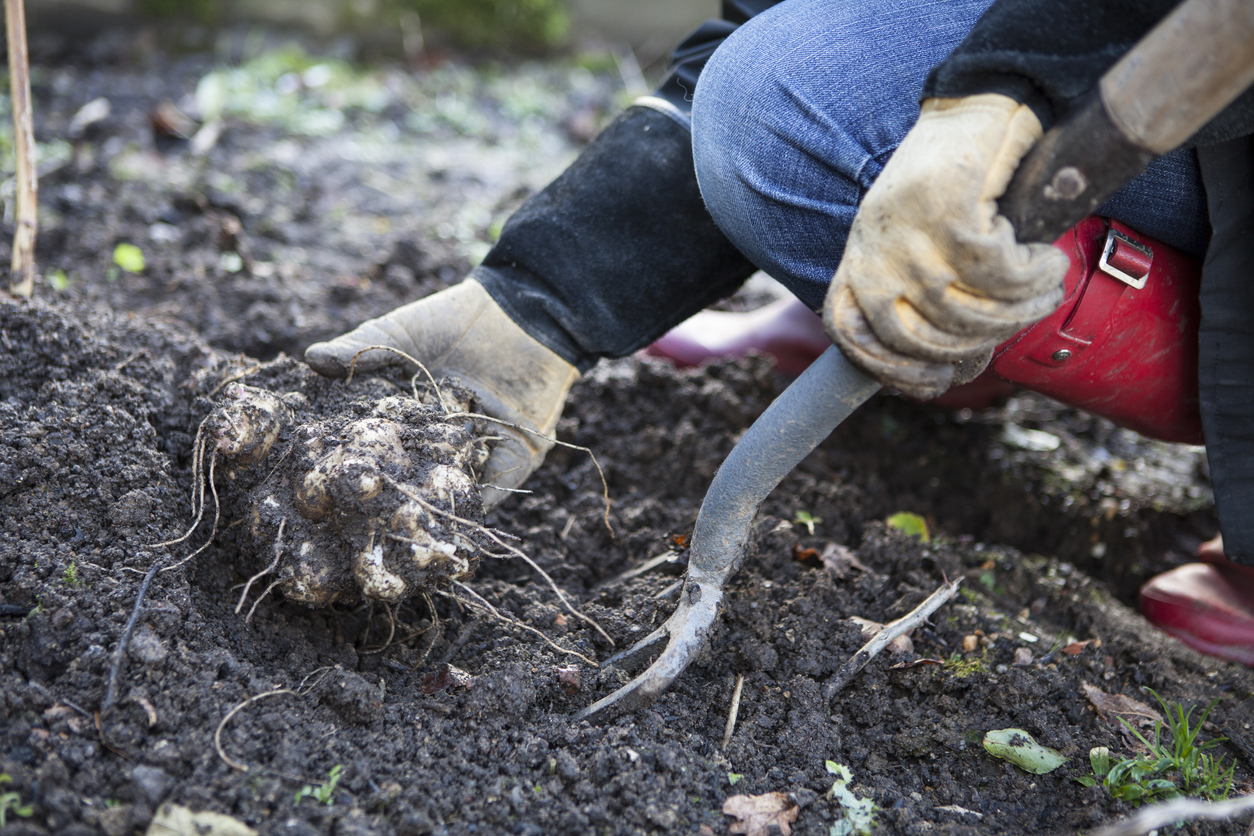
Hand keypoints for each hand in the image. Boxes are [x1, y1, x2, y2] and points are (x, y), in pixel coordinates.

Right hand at [305, 280, 578, 506]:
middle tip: (355, 514)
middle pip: (409, 477)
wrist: (522, 314)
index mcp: (408, 418)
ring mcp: (473, 457)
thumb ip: (359, 349)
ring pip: (446, 491)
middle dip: (388, 496)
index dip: (355, 463)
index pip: (378, 448)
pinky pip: (489, 493)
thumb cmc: (455, 320)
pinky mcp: (510, 464)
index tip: (324, 478)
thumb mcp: (399, 333)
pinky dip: (470, 505)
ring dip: (425, 507)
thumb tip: (308, 359)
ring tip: (394, 524)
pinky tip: (443, 515)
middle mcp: (437, 444)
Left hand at [824, 94, 1069, 398]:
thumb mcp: (910, 244)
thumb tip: (943, 369)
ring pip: (966, 312)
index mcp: (858, 263)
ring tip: (1044, 290)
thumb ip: (912, 295)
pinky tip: (1046, 260)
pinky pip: (999, 274)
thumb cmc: (948, 185)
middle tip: (1019, 319)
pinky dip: (1034, 274)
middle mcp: (873, 254)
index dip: (895, 372)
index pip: (852, 338)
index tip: (943, 380)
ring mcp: (908, 236)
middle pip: (921, 339)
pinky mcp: (950, 213)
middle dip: (978, 343)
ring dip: (1019, 310)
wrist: (973, 111)